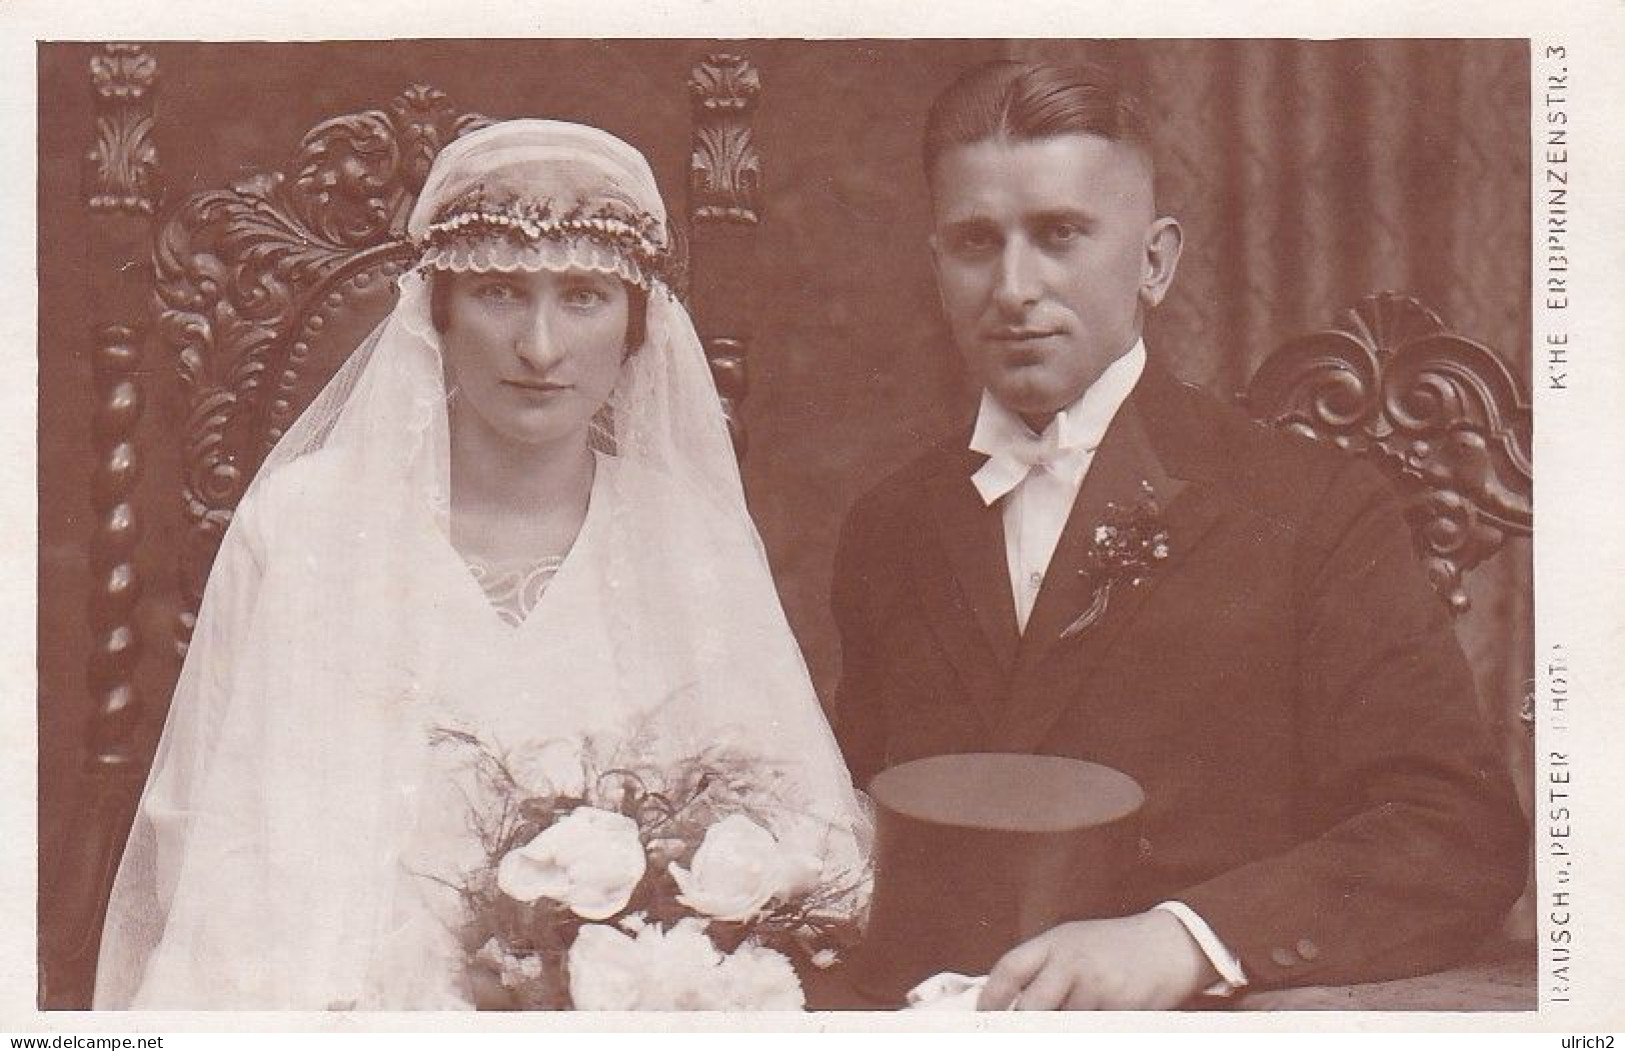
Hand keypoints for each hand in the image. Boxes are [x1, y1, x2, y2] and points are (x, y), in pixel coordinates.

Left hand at [976, 910, 1218, 1010]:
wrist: (1170, 944)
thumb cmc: (1115, 946)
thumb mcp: (1074, 942)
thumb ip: (1043, 966)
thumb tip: (1009, 1002)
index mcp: (1055, 941)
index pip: (1010, 968)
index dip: (991, 997)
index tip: (984, 1017)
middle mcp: (1073, 960)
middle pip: (1032, 1005)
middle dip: (1022, 1026)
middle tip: (1016, 1036)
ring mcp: (1099, 985)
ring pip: (1063, 1024)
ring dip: (1060, 1031)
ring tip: (1064, 1027)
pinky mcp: (1122, 1007)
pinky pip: (1095, 1030)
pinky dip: (1088, 1032)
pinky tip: (1093, 1025)